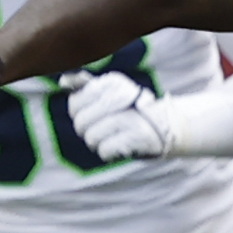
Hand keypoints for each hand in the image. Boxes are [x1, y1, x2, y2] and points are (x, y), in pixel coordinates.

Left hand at [61, 76, 189, 162]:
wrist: (169, 125)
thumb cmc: (132, 109)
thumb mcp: (112, 91)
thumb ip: (86, 85)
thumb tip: (63, 80)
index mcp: (113, 82)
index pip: (75, 102)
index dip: (79, 112)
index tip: (94, 112)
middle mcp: (123, 95)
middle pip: (81, 122)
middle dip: (88, 130)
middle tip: (103, 128)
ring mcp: (131, 116)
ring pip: (91, 137)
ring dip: (99, 142)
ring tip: (113, 137)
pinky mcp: (138, 135)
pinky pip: (104, 150)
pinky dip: (109, 152)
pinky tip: (119, 145)